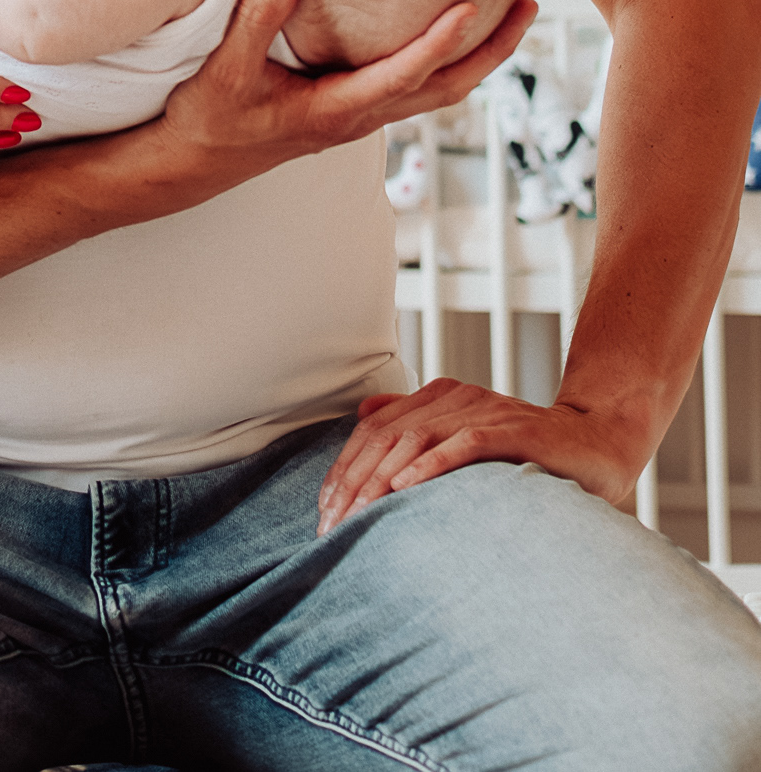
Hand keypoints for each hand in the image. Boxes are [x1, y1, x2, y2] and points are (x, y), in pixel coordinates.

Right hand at [128, 0, 536, 199]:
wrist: (192, 163)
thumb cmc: (208, 118)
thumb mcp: (226, 65)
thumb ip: (260, 12)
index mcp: (336, 112)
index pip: (405, 77)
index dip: (441, 44)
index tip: (475, 8)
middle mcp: (358, 117)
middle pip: (445, 89)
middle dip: (491, 53)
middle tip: (527, 6)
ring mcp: (357, 114)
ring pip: (435, 88)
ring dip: (476, 55)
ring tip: (508, 10)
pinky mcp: (348, 104)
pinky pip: (411, 80)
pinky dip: (441, 54)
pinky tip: (442, 20)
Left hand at [316, 379, 647, 533]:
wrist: (597, 443)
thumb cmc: (529, 451)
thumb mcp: (467, 437)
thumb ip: (417, 422)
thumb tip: (364, 413)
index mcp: (439, 398)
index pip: (374, 430)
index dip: (344, 469)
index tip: (325, 512)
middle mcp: (455, 397)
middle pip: (386, 436)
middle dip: (354, 482)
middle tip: (333, 526)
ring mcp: (485, 409)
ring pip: (416, 438)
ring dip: (381, 479)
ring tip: (358, 515)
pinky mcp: (515, 428)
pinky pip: (465, 442)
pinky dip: (432, 463)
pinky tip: (406, 487)